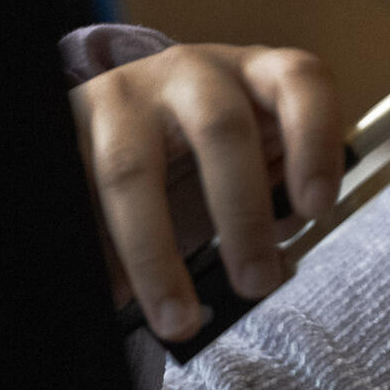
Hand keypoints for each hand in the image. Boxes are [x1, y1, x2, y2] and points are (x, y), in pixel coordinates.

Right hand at [69, 44, 340, 341]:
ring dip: (156, 254)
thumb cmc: (214, 144)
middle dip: (242, 213)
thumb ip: (278, 197)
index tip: (316, 207)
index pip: (301, 82)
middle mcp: (195, 72)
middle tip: (256, 282)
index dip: (314, 140)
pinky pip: (83, 190)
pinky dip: (101, 251)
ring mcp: (128, 94)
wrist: (135, 108)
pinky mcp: (73, 122)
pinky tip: (117, 290)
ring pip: (134, 170)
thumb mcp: (257, 154)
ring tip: (179, 317)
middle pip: (222, 129)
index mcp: (257, 74)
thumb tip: (273, 268)